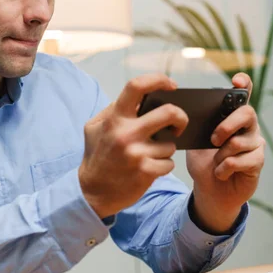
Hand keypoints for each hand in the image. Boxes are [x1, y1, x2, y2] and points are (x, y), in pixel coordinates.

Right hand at [79, 74, 188, 218]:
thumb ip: (114, 110)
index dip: (158, 80)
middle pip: (169, 113)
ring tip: (150, 154)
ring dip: (165, 149)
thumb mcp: (95, 127)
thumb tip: (141, 97)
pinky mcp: (146, 172)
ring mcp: (137, 153)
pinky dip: (163, 165)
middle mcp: (126, 133)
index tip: (171, 85)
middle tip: (177, 125)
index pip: (137, 86)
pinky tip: (150, 168)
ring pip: (171, 144)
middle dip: (181, 117)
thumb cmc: (97, 155)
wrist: (92, 192)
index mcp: (115, 118)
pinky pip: (169, 163)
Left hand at [186, 73, 264, 232]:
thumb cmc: (203, 163)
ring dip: (221, 154)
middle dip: (228, 125)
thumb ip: (195, 126)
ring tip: (215, 163)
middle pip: (247, 113)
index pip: (242, 94)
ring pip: (241, 141)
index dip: (243, 84)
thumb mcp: (194, 142)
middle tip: (213, 139)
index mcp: (231, 117)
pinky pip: (243, 160)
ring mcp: (254, 144)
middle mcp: (247, 127)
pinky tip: (221, 173)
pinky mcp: (257, 162)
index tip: (236, 81)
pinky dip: (225, 168)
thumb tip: (183, 113)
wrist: (209, 191)